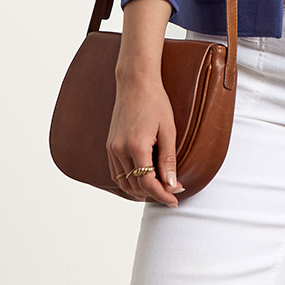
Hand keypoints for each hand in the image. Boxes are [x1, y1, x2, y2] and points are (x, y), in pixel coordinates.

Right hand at [106, 71, 182, 204]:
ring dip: (141, 190)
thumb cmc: (155, 103)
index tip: (175, 201)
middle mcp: (119, 150)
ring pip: (124, 183)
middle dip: (154, 193)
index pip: (148, 183)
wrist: (135, 83)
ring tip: (160, 188)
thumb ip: (168, 160)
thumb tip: (172, 185)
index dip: (163, 195)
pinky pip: (117, 173)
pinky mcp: (109, 146)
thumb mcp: (169, 131)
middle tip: (173, 192)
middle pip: (135, 186)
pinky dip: (130, 181)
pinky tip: (144, 180)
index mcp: (136, 146)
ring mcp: (112, 148)